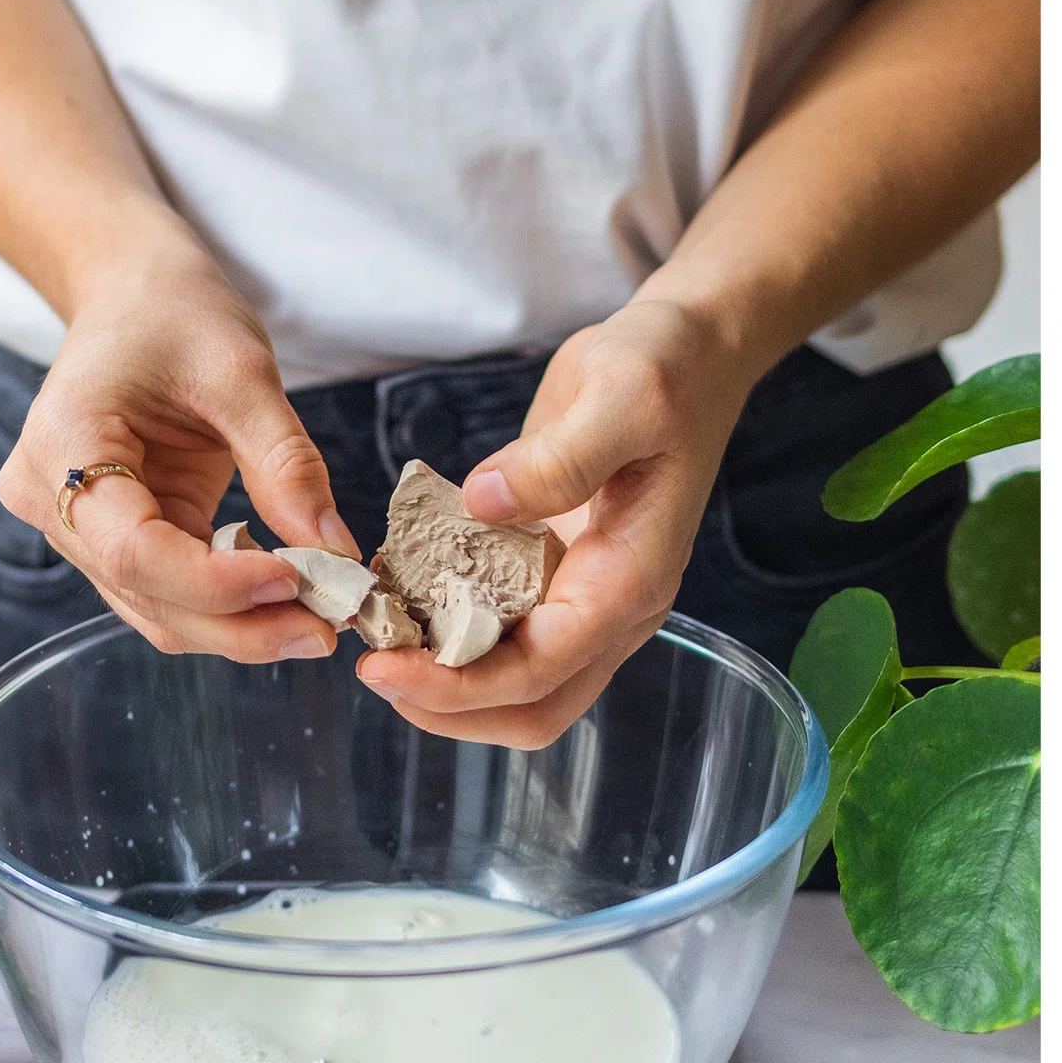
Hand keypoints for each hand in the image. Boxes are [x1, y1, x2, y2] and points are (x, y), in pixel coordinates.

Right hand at [0, 255, 362, 663]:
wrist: (135, 295)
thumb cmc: (176, 315)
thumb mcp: (242, 372)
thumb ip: (285, 461)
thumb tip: (334, 550)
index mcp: (62, 446)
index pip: (133, 550)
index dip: (218, 583)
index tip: (302, 581)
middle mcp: (49, 498)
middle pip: (144, 594)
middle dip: (241, 623)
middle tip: (330, 629)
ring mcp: (76, 526)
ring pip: (158, 609)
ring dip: (241, 627)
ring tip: (323, 621)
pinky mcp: (115, 538)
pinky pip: (171, 592)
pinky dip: (232, 605)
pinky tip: (292, 600)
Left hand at [357, 299, 759, 747]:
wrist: (690, 355)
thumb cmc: (664, 371)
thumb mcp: (620, 396)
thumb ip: (559, 459)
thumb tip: (482, 504)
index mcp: (631, 578)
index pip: (544, 670)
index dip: (460, 683)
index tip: (382, 666)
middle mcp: (614, 605)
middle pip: (534, 707)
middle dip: (448, 707)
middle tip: (371, 663)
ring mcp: (586, 595)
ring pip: (516, 685)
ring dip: (444, 679)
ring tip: (377, 630)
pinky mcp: (557, 574)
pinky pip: (502, 633)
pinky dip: (447, 632)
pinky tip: (397, 588)